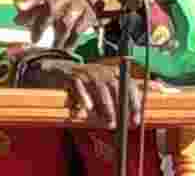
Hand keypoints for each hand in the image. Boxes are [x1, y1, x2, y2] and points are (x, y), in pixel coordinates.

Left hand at [15, 0, 115, 48]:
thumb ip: (36, 5)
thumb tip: (17, 20)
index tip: (20, 7)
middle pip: (51, 8)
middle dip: (41, 24)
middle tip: (34, 39)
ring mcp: (79, 4)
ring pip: (65, 23)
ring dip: (56, 37)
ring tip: (50, 48)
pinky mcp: (90, 16)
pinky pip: (78, 31)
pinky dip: (71, 41)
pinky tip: (66, 48)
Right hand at [23, 59, 141, 128]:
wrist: (58, 71)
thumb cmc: (85, 85)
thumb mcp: (102, 88)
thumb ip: (117, 100)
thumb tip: (134, 118)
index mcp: (111, 72)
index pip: (128, 83)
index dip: (134, 102)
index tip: (136, 119)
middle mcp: (100, 69)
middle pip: (114, 85)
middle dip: (120, 106)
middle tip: (121, 124)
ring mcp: (85, 71)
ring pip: (99, 86)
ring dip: (106, 106)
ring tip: (108, 122)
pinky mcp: (71, 75)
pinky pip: (79, 85)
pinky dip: (84, 97)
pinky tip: (88, 109)